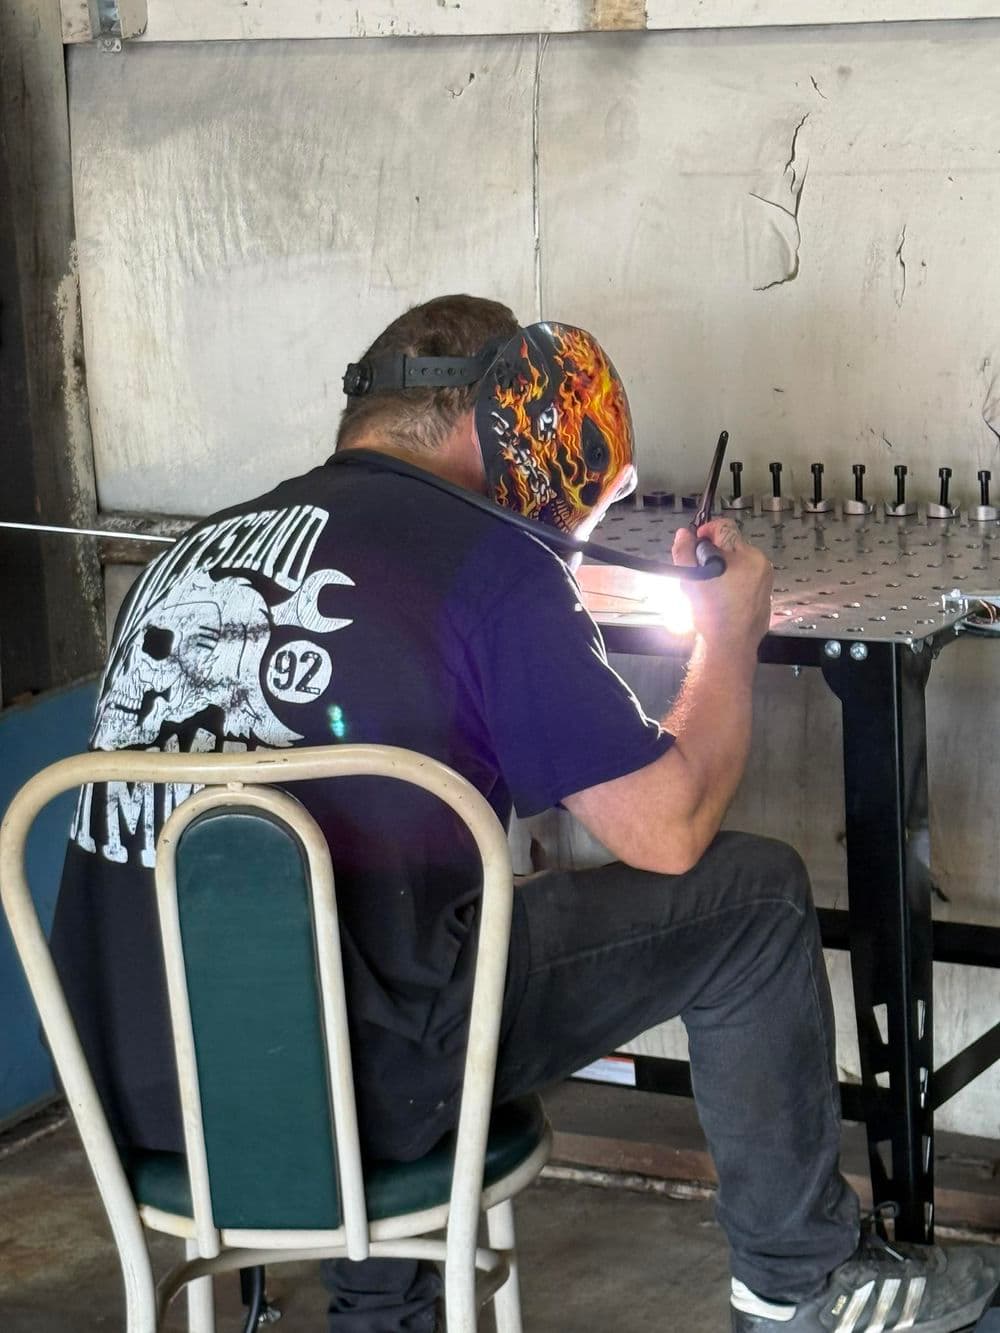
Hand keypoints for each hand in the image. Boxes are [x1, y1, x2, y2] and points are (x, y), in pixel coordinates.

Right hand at [672, 518, 772, 653]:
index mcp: (746, 557)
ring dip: (723, 568)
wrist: (729, 647)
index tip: (696, 542)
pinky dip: (733, 582)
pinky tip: (721, 598)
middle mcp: (760, 565)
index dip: (706, 531)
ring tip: (710, 588)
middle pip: (731, 545)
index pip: (724, 527)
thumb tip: (684, 535)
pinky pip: (746, 578)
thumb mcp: (691, 580)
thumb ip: (685, 552)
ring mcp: (765, 580)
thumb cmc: (712, 616)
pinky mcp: (764, 594)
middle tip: (700, 571)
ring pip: (738, 562)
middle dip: (714, 554)